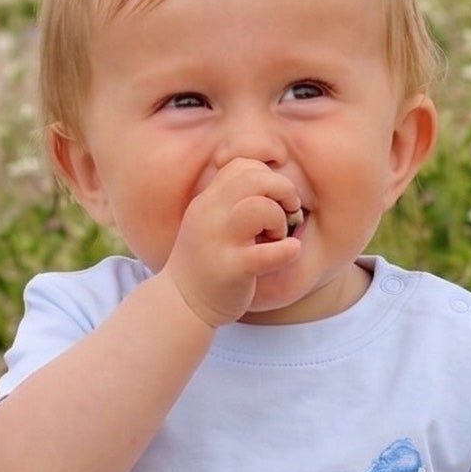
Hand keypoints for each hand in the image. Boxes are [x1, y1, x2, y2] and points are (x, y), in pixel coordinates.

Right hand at [163, 157, 302, 326]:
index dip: (267, 177)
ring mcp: (218, 242)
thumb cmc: (205, 263)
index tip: (274, 200)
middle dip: (283, 191)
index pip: (242, 166)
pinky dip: (288, 250)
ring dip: (279, 219)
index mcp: (207, 202)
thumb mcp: (211, 223)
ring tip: (276, 237)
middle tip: (288, 213)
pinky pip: (268, 253)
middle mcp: (209, 215)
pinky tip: (290, 252)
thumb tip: (274, 188)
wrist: (180, 305)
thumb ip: (232, 203)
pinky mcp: (231, 270)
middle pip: (255, 178)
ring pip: (260, 208)